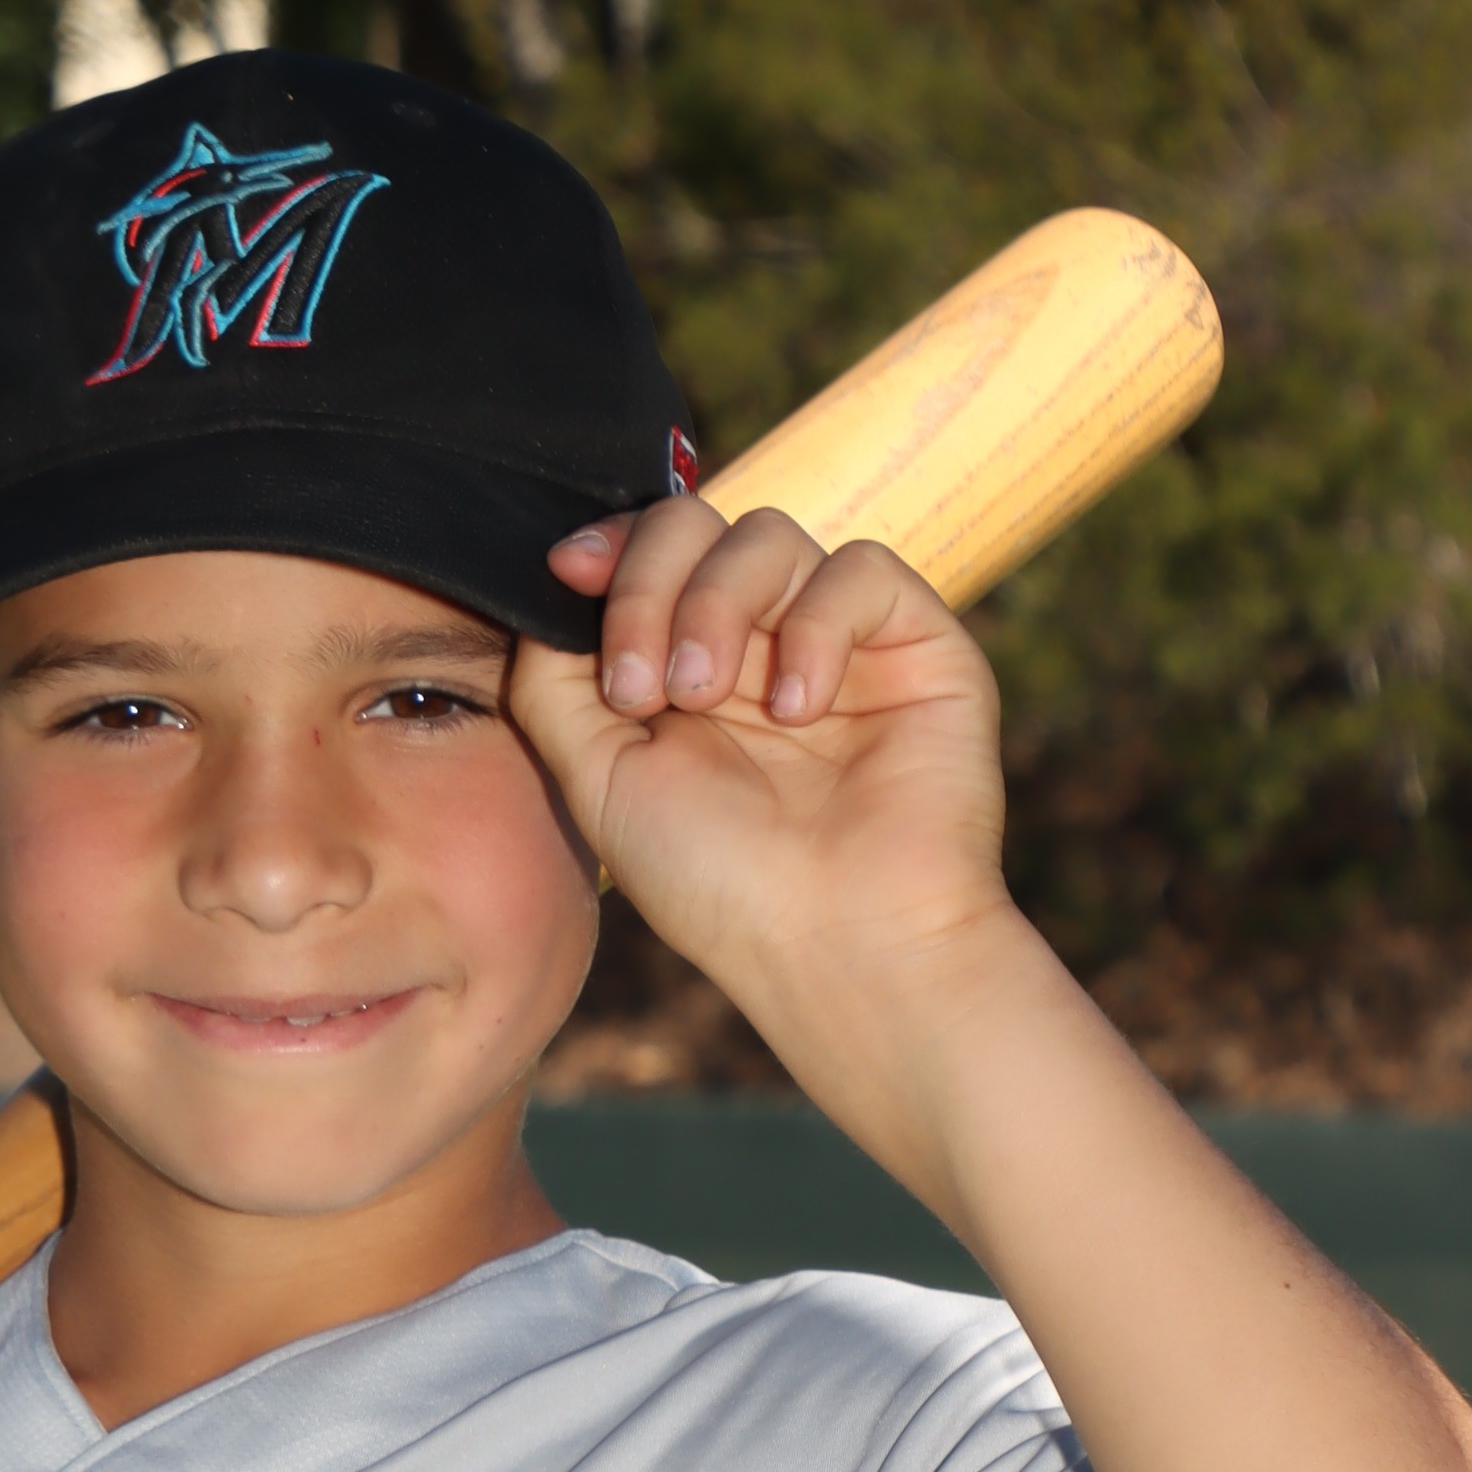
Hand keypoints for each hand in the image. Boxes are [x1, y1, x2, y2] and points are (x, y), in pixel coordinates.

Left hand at [514, 498, 1007, 1026]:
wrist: (838, 945)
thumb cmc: (719, 884)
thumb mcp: (597, 779)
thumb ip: (554, 681)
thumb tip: (554, 593)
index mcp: (684, 674)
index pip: (644, 559)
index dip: (608, 548)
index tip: (571, 572)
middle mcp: (760, 647)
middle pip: (695, 526)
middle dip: (648, 584)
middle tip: (646, 685)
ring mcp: (838, 642)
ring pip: (768, 535)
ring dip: (717, 605)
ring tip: (709, 698)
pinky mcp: (918, 644)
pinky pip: (860, 568)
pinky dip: (815, 625)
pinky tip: (800, 709)